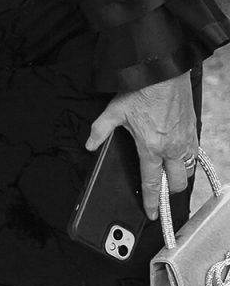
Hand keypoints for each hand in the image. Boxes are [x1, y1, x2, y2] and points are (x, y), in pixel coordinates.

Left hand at [86, 72, 197, 220]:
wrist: (163, 70)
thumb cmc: (141, 90)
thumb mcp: (114, 111)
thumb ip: (100, 131)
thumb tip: (90, 144)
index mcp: (151, 148)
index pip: (152, 184)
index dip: (151, 203)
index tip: (151, 214)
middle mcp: (172, 148)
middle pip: (176, 184)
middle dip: (169, 192)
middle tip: (161, 191)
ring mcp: (185, 140)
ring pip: (188, 170)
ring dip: (179, 175)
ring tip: (168, 172)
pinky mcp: (193, 129)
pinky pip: (194, 153)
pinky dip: (187, 158)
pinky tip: (179, 154)